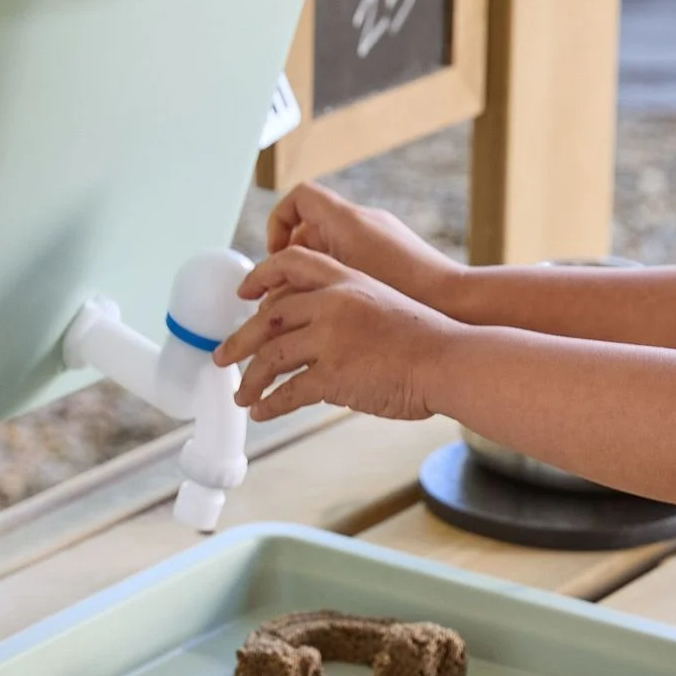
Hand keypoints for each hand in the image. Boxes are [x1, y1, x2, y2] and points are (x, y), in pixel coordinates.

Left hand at [217, 248, 456, 421]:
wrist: (452, 360)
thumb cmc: (428, 340)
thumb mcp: (384, 303)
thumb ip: (348, 311)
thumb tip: (318, 336)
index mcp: (347, 279)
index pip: (291, 262)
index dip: (260, 276)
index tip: (244, 294)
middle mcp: (333, 302)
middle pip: (268, 317)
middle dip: (239, 341)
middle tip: (223, 357)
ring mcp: (331, 338)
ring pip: (271, 357)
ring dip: (251, 380)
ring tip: (243, 395)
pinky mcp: (334, 374)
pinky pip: (288, 392)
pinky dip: (270, 405)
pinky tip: (263, 413)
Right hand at [264, 181, 462, 310]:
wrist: (458, 302)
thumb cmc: (407, 293)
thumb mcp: (340, 284)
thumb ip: (301, 282)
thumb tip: (274, 291)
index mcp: (348, 219)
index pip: (298, 198)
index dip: (278, 222)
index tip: (275, 254)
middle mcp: (365, 222)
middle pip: (311, 229)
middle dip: (292, 261)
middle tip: (283, 293)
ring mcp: (381, 238)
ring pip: (332, 249)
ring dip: (314, 276)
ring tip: (307, 309)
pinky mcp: (394, 257)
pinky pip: (354, 260)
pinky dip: (339, 281)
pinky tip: (340, 312)